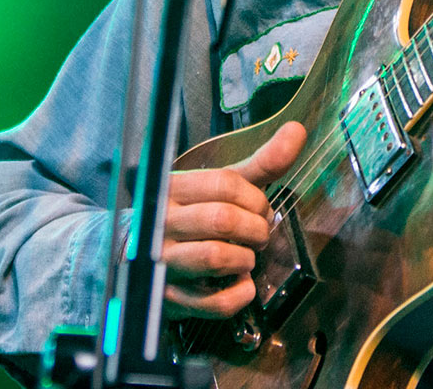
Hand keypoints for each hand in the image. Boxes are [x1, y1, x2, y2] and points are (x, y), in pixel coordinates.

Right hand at [161, 121, 306, 319]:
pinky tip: (240, 283)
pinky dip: (240, 294)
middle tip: (258, 234)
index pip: (225, 183)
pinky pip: (215, 302)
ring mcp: (163, 263)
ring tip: (246, 256)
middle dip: (255, 229)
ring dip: (246, 259)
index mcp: (173, 189)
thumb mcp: (219, 186)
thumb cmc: (190, 215)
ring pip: (216, 258)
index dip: (255, 198)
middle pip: (223, 219)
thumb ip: (259, 164)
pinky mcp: (170, 299)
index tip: (260, 209)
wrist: (136, 255)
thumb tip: (296, 131)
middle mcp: (162, 224)